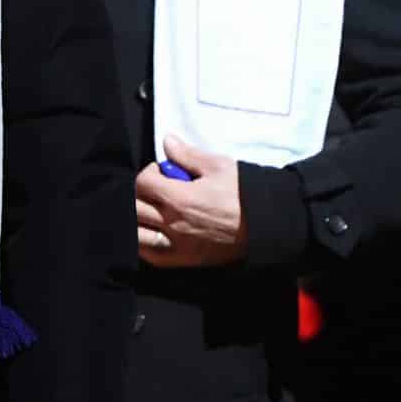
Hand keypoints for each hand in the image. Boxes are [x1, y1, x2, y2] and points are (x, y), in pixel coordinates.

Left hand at [135, 137, 246, 267]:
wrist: (266, 226)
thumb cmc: (244, 194)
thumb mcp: (219, 166)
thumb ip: (188, 155)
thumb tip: (167, 141)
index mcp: (180, 199)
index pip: (142, 183)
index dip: (149, 172)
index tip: (163, 171)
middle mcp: (173, 224)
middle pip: (134, 207)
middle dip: (140, 194)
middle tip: (156, 189)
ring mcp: (177, 244)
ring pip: (136, 233)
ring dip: (137, 219)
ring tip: (152, 210)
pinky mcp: (184, 259)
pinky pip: (150, 255)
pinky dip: (143, 243)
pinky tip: (151, 232)